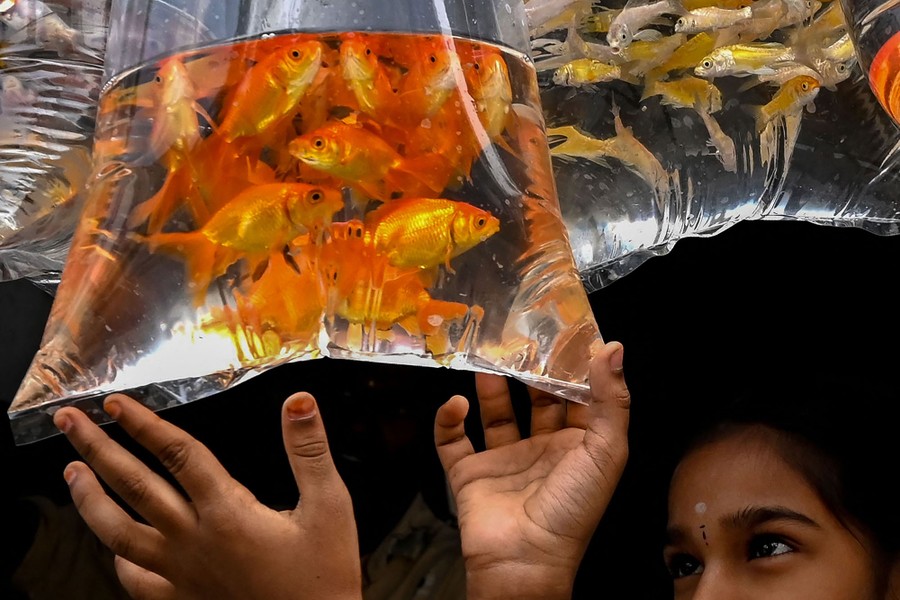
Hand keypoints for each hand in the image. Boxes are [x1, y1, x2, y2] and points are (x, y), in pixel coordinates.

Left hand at [53, 392, 361, 599]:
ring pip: (118, 534)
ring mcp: (181, 574)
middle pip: (133, 486)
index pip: (177, 455)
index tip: (117, 402)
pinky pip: (135, 579)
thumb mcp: (330, 507)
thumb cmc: (323, 578)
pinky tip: (112, 546)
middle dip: (97, 448)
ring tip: (72, 473)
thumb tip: (298, 403)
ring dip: (89, 500)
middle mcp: (194, 541)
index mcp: (228, 513)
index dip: (144, 424)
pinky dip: (117, 558)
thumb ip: (310, 452)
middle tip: (69, 420)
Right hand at [434, 341, 629, 599]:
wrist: (523, 560)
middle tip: (521, 336)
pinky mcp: (469, 473)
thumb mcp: (605, 451)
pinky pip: (453, 440)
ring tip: (488, 360)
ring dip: (491, 387)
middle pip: (536, 399)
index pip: (578, 395)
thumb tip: (612, 348)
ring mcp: (504, 460)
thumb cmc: (571, 510)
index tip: (563, 328)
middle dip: (531, 369)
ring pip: (496, 412)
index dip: (572, 364)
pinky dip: (448, 419)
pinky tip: (456, 403)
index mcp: (578, 445)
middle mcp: (542, 449)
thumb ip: (611, 399)